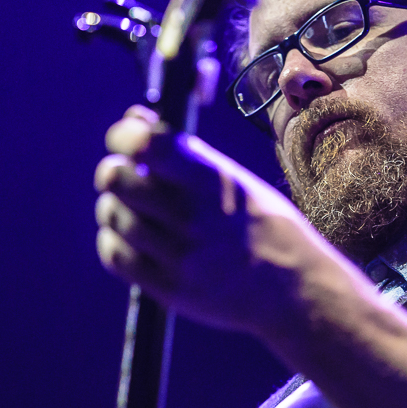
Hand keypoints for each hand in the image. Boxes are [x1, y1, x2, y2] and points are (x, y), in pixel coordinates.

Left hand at [93, 105, 337, 334]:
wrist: (295, 289)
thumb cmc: (264, 225)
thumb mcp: (236, 179)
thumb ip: (185, 152)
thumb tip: (135, 117)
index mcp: (213, 181)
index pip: (147, 145)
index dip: (123, 135)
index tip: (124, 140)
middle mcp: (194, 216)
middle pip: (115, 178)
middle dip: (114, 171)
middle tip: (126, 176)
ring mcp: (180, 255)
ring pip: (111, 214)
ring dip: (115, 207)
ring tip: (136, 211)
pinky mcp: (169, 289)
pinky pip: (115, 255)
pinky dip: (114, 241)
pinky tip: (132, 238)